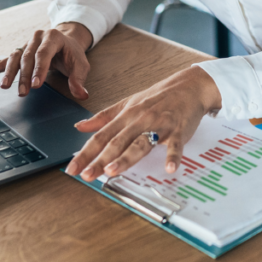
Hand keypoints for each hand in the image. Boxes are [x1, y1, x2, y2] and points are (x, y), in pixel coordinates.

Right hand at [0, 22, 91, 98]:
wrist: (66, 40)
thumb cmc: (72, 54)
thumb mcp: (81, 65)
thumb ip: (79, 80)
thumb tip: (82, 95)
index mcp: (53, 37)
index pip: (44, 54)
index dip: (39, 69)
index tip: (36, 85)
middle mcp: (36, 38)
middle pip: (27, 57)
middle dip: (24, 76)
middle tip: (23, 92)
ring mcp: (25, 44)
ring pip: (14, 58)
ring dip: (9, 74)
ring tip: (5, 87)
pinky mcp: (17, 53)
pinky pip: (2, 61)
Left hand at [66, 67, 221, 180]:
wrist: (188, 86)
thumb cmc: (158, 97)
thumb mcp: (128, 104)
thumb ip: (103, 117)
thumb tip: (79, 126)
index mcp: (126, 115)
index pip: (101, 136)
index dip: (86, 153)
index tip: (72, 168)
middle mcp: (140, 119)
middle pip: (117, 142)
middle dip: (101, 159)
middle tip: (87, 175)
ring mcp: (160, 125)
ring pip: (141, 143)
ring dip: (126, 157)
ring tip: (113, 171)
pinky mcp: (179, 129)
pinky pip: (175, 145)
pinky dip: (173, 156)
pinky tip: (169, 168)